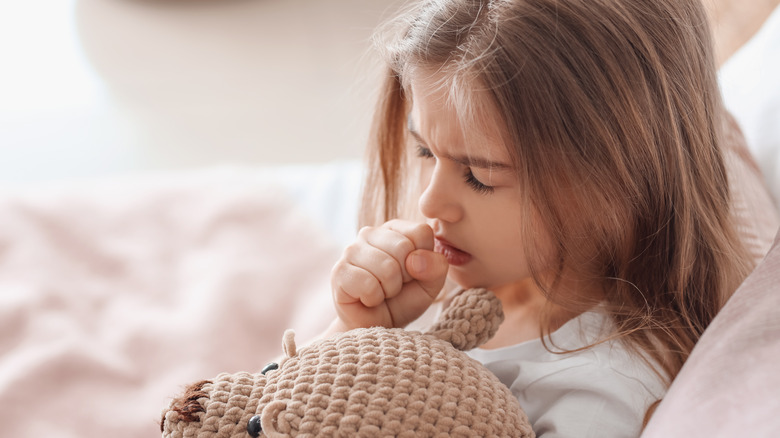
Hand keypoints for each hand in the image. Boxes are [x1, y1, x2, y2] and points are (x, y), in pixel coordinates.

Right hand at [331, 220, 448, 328]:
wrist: (376, 326)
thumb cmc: (403, 300)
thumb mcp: (430, 284)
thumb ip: (436, 266)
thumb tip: (415, 259)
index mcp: (395, 229)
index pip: (421, 232)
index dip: (423, 260)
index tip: (412, 273)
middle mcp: (370, 233)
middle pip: (404, 248)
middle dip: (405, 277)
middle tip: (394, 286)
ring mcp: (351, 250)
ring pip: (386, 267)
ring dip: (389, 290)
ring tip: (381, 293)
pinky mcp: (339, 271)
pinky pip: (368, 284)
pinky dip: (374, 298)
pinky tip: (367, 298)